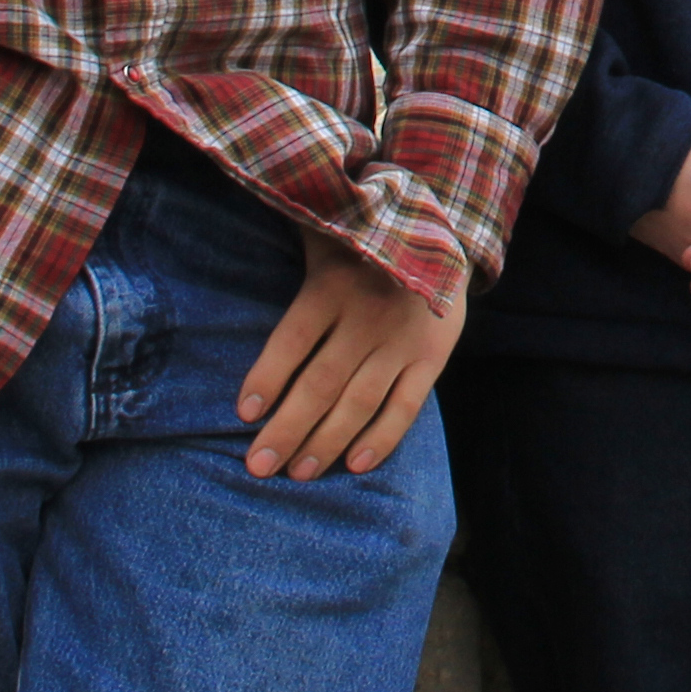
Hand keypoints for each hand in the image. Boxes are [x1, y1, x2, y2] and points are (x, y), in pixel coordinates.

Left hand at [242, 245, 465, 477]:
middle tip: (259, 465)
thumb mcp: (325, 227)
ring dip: (326, 442)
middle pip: (321, 383)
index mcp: (333, 284)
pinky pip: (406, 405)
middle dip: (288, 429)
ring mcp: (402, 340)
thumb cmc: (364, 234)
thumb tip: (245, 218)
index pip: (293, 338)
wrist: (446, 228)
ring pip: (359, 401)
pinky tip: (355, 464)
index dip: (268, 377)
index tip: (244, 414)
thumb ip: (290, 239)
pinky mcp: (432, 356)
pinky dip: (383, 438)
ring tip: (297, 473)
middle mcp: (368, 316)